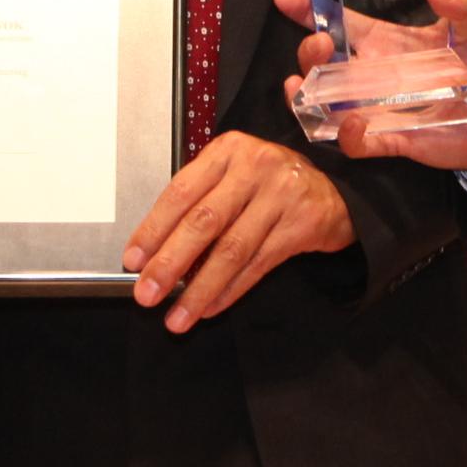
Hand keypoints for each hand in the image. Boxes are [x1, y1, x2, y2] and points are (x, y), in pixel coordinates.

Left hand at [121, 132, 355, 329]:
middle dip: (169, 263)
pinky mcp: (302, 224)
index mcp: (228, 151)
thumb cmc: (270, 185)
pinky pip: (258, 264)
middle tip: (147, 293)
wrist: (332, 192)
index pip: (181, 192)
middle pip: (204, 220)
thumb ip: (200, 200)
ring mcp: (281, 194)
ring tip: (177, 315)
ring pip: (231, 249)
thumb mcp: (234, 175)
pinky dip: (229, 290)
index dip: (153, 229)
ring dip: (199, 288)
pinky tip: (210, 307)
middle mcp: (255, 167)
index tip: (133, 260)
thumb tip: (156, 251)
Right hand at [276, 0, 466, 173]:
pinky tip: (354, 123)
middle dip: (309, 51)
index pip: (340, 23)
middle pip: (323, 62)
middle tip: (319, 45)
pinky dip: (346, 136)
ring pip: (324, 105)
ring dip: (306, 96)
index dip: (310, 10)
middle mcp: (373, 75)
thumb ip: (460, 6)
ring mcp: (377, 109)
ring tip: (302, 85)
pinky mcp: (388, 140)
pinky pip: (355, 143)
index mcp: (386, 43)